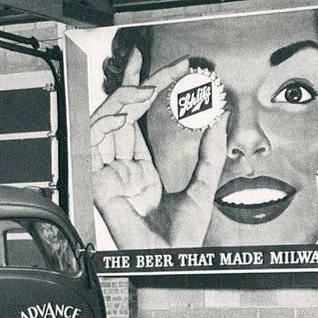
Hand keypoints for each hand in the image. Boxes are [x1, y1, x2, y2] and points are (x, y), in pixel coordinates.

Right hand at [90, 49, 190, 245]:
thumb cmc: (183, 236)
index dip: (147, 96)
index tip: (159, 73)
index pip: (139, 123)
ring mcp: (109, 173)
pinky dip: (111, 119)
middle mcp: (122, 168)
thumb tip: (219, 117)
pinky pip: (98, 141)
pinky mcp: (99, 180)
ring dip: (123, 96)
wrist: (170, 261)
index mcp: (141, 170)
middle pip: (121, 116)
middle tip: (140, 56)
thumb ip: (209, 151)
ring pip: (109, 122)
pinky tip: (129, 104)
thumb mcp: (204, 185)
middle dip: (129, 84)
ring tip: (142, 77)